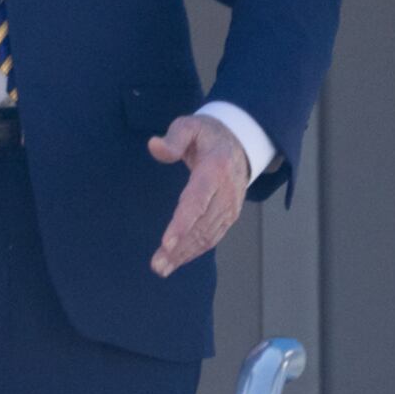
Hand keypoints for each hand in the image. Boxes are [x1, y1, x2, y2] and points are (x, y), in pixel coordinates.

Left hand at [147, 115, 251, 276]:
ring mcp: (230, 205)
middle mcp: (226, 191)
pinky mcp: (229, 215)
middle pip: (201, 225)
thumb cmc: (207, 135)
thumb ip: (174, 137)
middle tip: (157, 265)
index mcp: (216, 168)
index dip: (183, 224)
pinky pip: (213, 237)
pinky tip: (177, 261)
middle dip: (179, 247)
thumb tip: (154, 146)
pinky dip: (195, 251)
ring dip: (185, 255)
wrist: (239, 143)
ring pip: (207, 235)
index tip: (166, 243)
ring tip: (161, 268)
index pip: (198, 200)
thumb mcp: (190, 125)